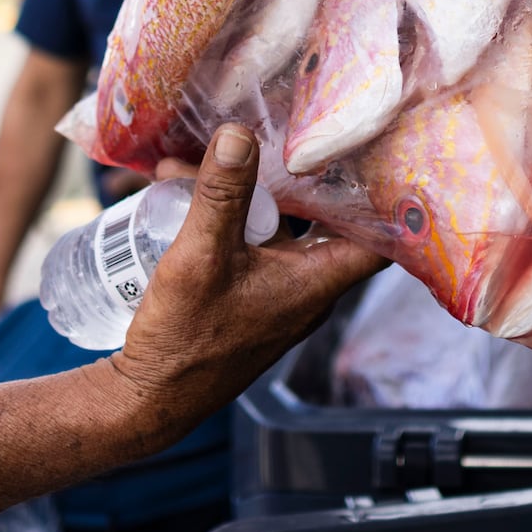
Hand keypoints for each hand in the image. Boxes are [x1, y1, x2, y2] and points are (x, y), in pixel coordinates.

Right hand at [107, 125, 381, 438]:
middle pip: (316, 218)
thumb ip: (221, 194)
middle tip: (266, 132)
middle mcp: (307, 288)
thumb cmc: (184, 340)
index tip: (372, 148)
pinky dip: (225, 216)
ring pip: (273, 226)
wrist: (148, 399)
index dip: (383, 193)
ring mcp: (277, 293)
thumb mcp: (200, 256)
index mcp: (316, 282)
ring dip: (239, 193)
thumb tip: (239, 134)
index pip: (378, 236)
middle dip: (286, 174)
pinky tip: (181, 194)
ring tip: (189, 166)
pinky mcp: (247, 296)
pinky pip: (248, 243)